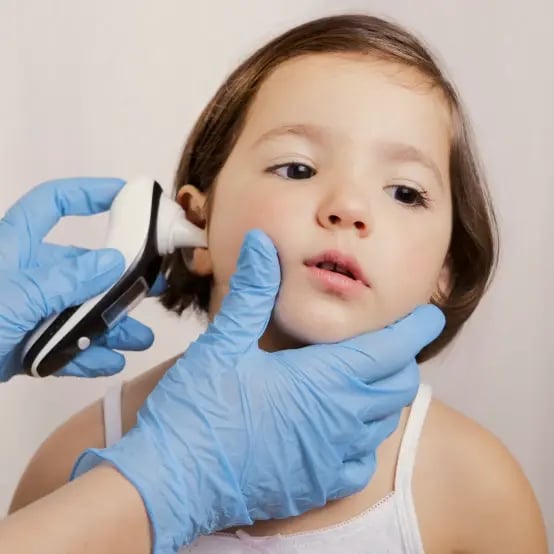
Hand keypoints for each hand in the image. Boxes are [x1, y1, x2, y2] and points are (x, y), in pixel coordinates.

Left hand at [0, 177, 153, 381]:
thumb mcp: (14, 297)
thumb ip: (65, 281)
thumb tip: (113, 262)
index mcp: (15, 246)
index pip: (55, 204)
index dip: (90, 193)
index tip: (128, 197)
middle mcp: (27, 274)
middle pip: (83, 266)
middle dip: (120, 278)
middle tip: (153, 286)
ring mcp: (27, 311)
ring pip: (80, 312)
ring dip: (111, 326)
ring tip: (141, 338)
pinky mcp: (24, 345)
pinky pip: (64, 348)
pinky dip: (88, 357)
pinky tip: (112, 363)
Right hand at [72, 229, 444, 552]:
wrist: (173, 480)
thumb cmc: (197, 409)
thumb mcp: (223, 342)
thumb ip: (252, 291)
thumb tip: (262, 242)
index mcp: (321, 379)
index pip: (390, 349)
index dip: (415, 329)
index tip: (429, 316)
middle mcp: (338, 420)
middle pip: (397, 386)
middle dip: (402, 360)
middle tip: (390, 343)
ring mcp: (331, 457)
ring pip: (383, 422)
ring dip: (383, 397)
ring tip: (366, 379)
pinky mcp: (317, 486)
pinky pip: (360, 462)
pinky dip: (362, 439)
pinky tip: (342, 430)